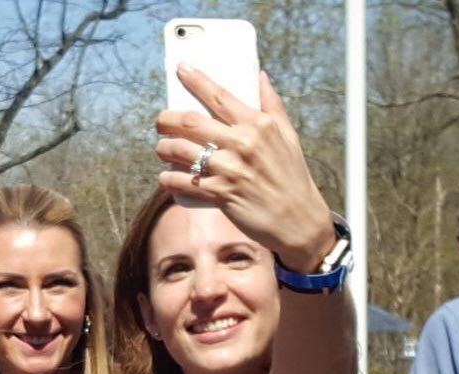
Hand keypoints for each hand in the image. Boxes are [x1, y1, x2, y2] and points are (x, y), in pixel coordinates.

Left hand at [156, 65, 333, 272]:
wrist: (298, 220)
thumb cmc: (293, 177)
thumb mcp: (289, 136)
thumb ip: (272, 104)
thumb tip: (260, 76)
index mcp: (258, 124)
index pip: (220, 95)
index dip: (196, 80)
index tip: (180, 69)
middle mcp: (242, 143)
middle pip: (191, 121)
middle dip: (166, 119)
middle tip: (160, 122)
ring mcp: (230, 169)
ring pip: (181, 150)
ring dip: (163, 148)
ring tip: (162, 149)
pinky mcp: (220, 194)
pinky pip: (183, 183)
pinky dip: (168, 179)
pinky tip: (165, 178)